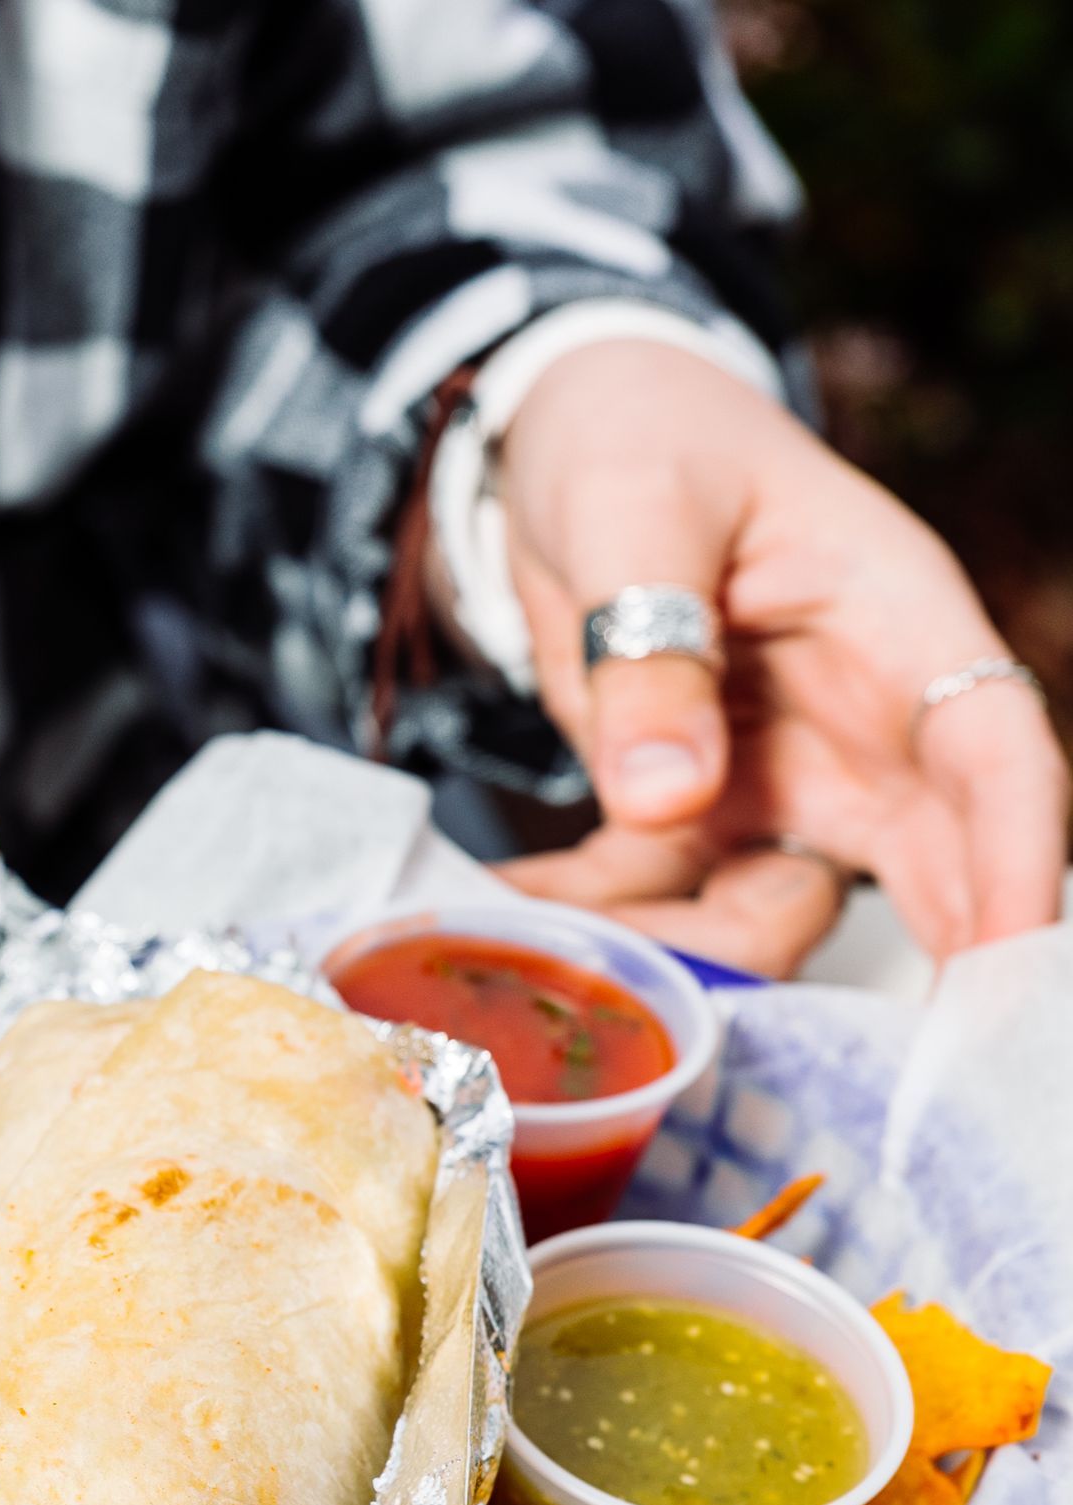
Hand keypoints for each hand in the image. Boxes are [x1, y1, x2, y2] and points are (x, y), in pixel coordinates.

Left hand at [479, 342, 1068, 975]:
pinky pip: (667, 904)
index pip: (992, 754)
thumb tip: (671, 803)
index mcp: (894, 620)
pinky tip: (520, 909)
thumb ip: (651, 647)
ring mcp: (785, 778)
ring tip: (559, 932)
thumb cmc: (633, 434)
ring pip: (781, 913)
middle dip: (857, 968)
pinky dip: (601, 923)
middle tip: (775, 1040)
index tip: (1000, 970)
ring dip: (686, 955)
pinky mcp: (699, 815)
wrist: (563, 442)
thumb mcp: (632, 507)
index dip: (1014, 865)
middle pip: (919, 871)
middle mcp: (863, 720)